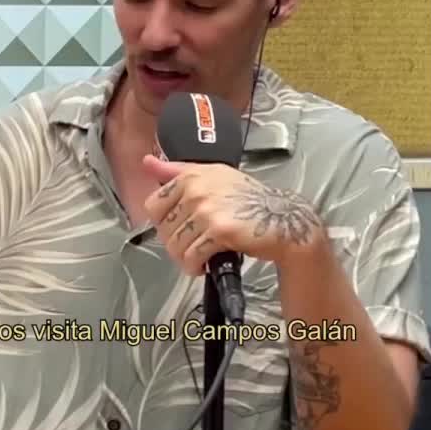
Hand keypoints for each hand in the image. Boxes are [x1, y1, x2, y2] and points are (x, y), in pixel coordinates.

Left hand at [143, 155, 322, 276]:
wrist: (282, 219)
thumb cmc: (249, 199)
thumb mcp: (213, 175)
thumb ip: (176, 170)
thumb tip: (147, 162)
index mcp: (191, 176)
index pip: (153, 206)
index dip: (164, 223)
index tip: (178, 229)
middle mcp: (197, 190)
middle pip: (164, 229)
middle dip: (176, 244)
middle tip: (193, 246)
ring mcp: (207, 211)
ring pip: (176, 246)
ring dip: (185, 258)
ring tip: (199, 257)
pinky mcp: (219, 232)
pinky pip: (192, 256)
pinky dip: (195, 266)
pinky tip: (205, 264)